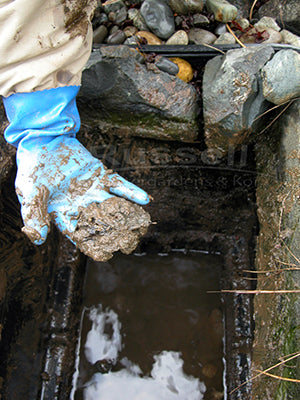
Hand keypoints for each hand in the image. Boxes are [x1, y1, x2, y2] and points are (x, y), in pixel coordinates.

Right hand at [16, 136, 149, 244]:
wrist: (43, 141)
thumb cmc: (33, 168)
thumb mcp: (29, 192)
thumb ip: (34, 214)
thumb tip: (38, 239)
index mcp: (64, 214)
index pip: (80, 234)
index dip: (92, 245)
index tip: (106, 255)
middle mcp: (82, 206)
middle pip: (102, 224)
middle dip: (116, 234)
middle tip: (131, 243)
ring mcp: (94, 191)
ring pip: (114, 206)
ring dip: (128, 215)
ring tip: (143, 225)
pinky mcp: (102, 176)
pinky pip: (119, 186)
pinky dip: (132, 192)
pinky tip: (145, 199)